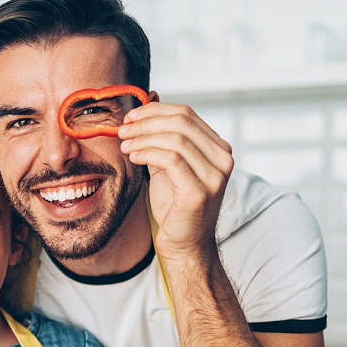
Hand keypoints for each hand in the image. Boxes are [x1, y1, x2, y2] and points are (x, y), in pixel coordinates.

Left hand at [117, 102, 234, 261]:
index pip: (187, 114)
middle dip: (146, 122)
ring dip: (144, 138)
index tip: (131, 117)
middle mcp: (223, 159)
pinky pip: (171, 160)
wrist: (183, 244)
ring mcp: (215, 176)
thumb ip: (162, 139)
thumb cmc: (174, 206)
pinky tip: (133, 157)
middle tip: (123, 128)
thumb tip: (150, 102)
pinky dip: (148, 153)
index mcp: (218, 149)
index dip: (155, 110)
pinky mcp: (200, 192)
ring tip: (124, 144)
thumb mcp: (168, 165)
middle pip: (182, 123)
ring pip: (176, 139)